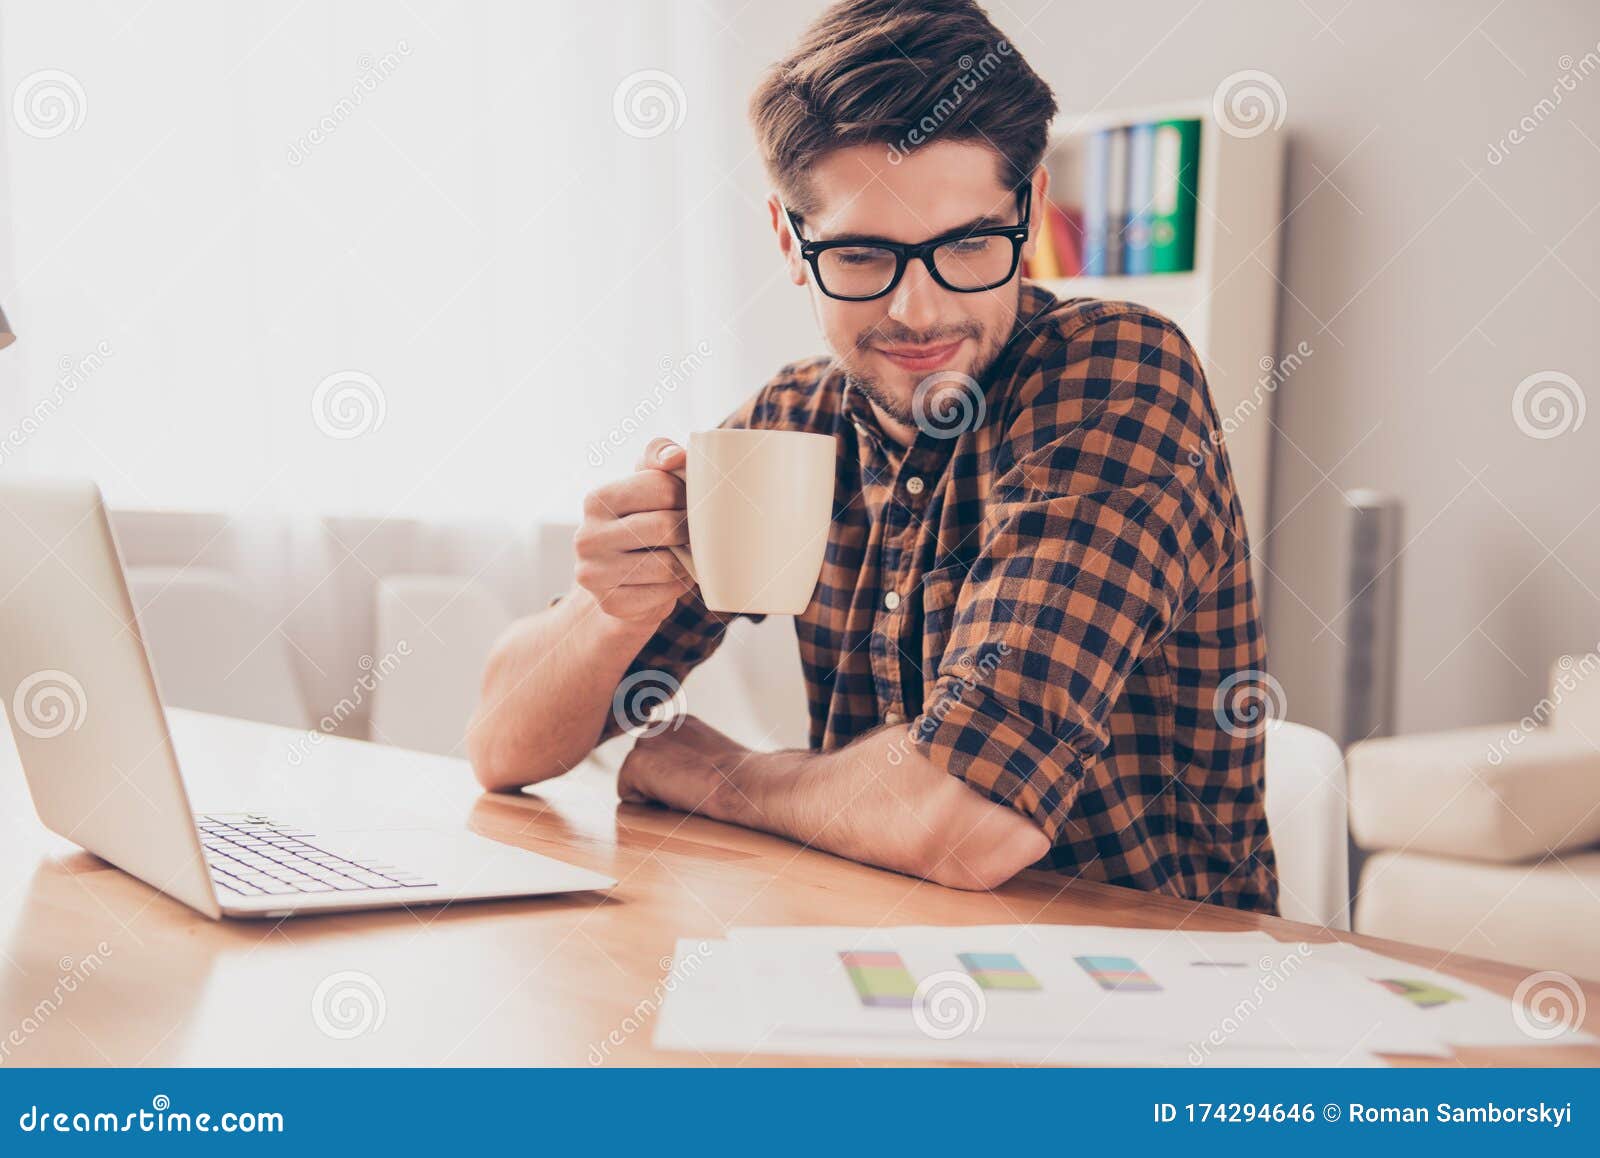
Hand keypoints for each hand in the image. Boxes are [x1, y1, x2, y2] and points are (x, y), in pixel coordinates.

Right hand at [574, 437, 693, 625]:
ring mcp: (594, 574)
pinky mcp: (611, 604)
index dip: (686, 495)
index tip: (685, 504)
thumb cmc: (643, 523)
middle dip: (689, 530)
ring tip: (682, 556)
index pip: (661, 486)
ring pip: (668, 565)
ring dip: (686, 561)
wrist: (622, 582)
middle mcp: (587, 536)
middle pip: (666, 526)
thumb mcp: (647, 483)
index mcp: (597, 499)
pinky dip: (677, 587)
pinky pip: (664, 594)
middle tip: (691, 533)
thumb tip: (674, 456)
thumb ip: (659, 455)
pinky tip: (670, 580)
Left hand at [617, 715, 754, 818]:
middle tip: (690, 788)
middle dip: (658, 779)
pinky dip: (646, 803)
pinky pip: (626, 793)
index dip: (673, 773)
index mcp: (679, 722)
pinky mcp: (635, 762)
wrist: (741, 782)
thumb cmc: (736, 778)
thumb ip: (689, 756)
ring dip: (652, 790)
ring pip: (634, 777)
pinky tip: (673, 797)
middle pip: (643, 763)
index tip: (696, 780)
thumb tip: (675, 775)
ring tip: (684, 791)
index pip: (658, 752)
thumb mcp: (713, 757)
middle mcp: (659, 726)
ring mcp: (645, 741)